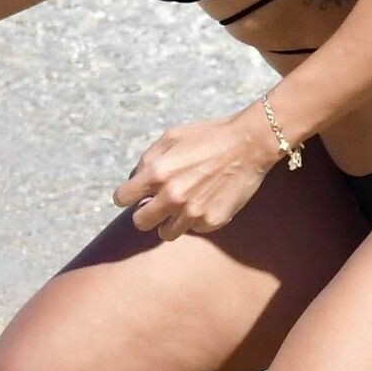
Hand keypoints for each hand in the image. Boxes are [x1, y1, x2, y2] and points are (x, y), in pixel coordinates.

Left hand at [112, 111, 278, 240]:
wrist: (249, 145)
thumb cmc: (209, 136)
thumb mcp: (172, 136)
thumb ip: (148, 158)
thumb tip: (136, 178)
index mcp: (157, 174)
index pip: (122, 198)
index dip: (127, 195)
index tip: (135, 195)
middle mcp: (172, 197)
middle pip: (140, 222)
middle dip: (145, 213)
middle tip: (156, 205)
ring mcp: (192, 212)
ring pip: (166, 233)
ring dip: (169, 221)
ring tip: (182, 206)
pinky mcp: (212, 221)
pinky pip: (194, 230)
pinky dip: (195, 220)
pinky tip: (205, 202)